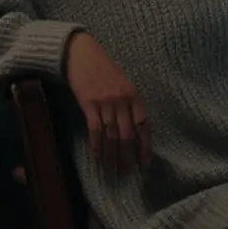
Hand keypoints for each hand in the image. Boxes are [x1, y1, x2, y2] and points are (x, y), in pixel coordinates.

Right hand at [64, 32, 150, 173]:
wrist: (82, 54)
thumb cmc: (104, 70)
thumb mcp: (124, 85)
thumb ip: (130, 105)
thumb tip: (135, 130)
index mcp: (135, 97)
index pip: (144, 127)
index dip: (145, 148)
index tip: (145, 164)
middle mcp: (123, 101)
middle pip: (128, 136)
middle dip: (128, 157)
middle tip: (126, 173)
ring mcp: (106, 103)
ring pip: (112, 136)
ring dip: (112, 156)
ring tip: (112, 170)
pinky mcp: (88, 104)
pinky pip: (95, 129)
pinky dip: (97, 146)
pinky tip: (97, 157)